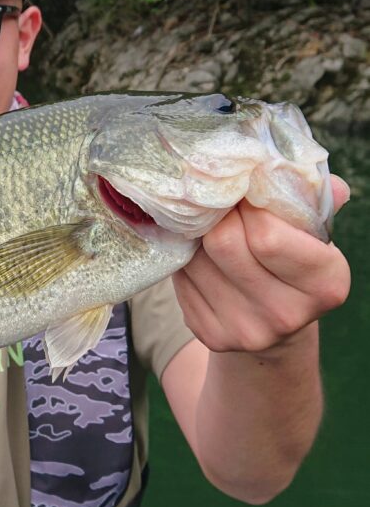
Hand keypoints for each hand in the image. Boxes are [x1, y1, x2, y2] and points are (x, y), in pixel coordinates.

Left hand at [173, 175, 350, 353]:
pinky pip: (181, 280)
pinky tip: (200, 256)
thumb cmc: (293, 262)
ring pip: (195, 258)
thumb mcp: (311, 234)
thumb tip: (302, 171)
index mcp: (325, 284)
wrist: (275, 321)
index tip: (244, 193)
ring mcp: (246, 330)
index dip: (247, 205)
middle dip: (218, 216)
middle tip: (220, 205)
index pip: (268, 236)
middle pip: (223, 243)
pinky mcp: (210, 335)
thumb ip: (309, 202)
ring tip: (210, 228)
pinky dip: (186, 260)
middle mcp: (286, 315)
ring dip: (197, 236)